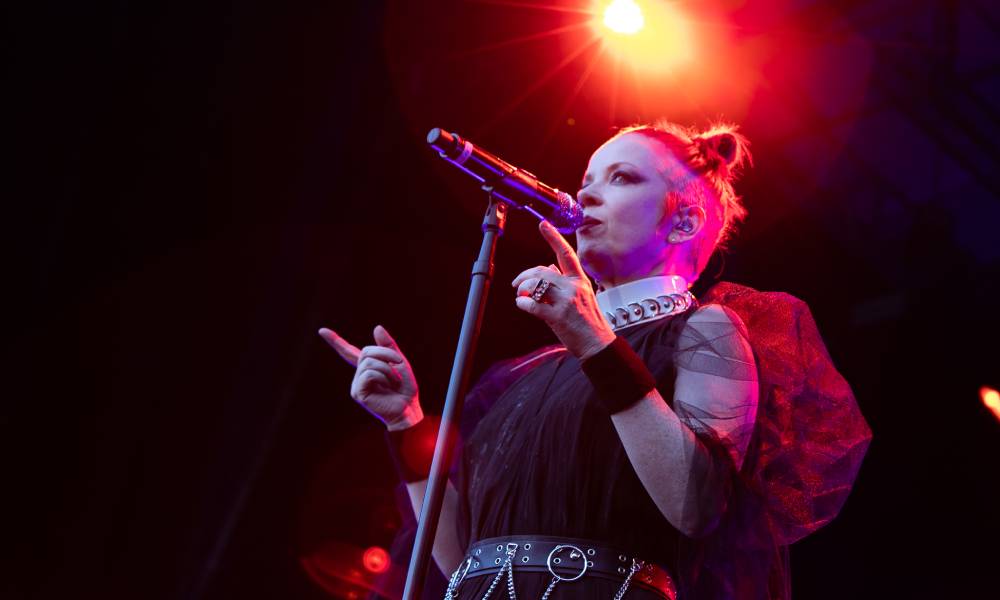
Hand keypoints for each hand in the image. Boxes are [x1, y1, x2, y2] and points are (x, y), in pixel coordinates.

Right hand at [317, 325, 422, 430]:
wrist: (408, 409)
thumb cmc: (405, 388)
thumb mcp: (399, 362)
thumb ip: (388, 346)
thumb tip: (376, 327)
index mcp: (367, 367)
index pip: (348, 351)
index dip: (335, 341)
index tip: (322, 330)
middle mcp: (359, 375)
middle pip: (366, 352)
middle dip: (386, 354)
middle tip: (399, 364)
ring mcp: (357, 384)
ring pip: (369, 363)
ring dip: (387, 368)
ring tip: (395, 381)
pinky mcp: (358, 393)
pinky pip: (369, 374)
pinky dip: (383, 376)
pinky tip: (388, 386)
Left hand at [511, 220, 616, 359]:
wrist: (598, 344)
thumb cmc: (588, 321)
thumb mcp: (582, 295)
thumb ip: (565, 280)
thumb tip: (550, 267)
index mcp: (580, 280)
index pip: (566, 254)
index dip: (553, 237)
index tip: (543, 224)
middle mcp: (573, 287)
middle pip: (542, 271)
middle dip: (524, 275)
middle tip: (516, 283)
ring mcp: (566, 301)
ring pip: (536, 284)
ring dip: (523, 289)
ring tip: (522, 296)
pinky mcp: (557, 317)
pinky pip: (532, 304)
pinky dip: (523, 303)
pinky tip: (523, 304)